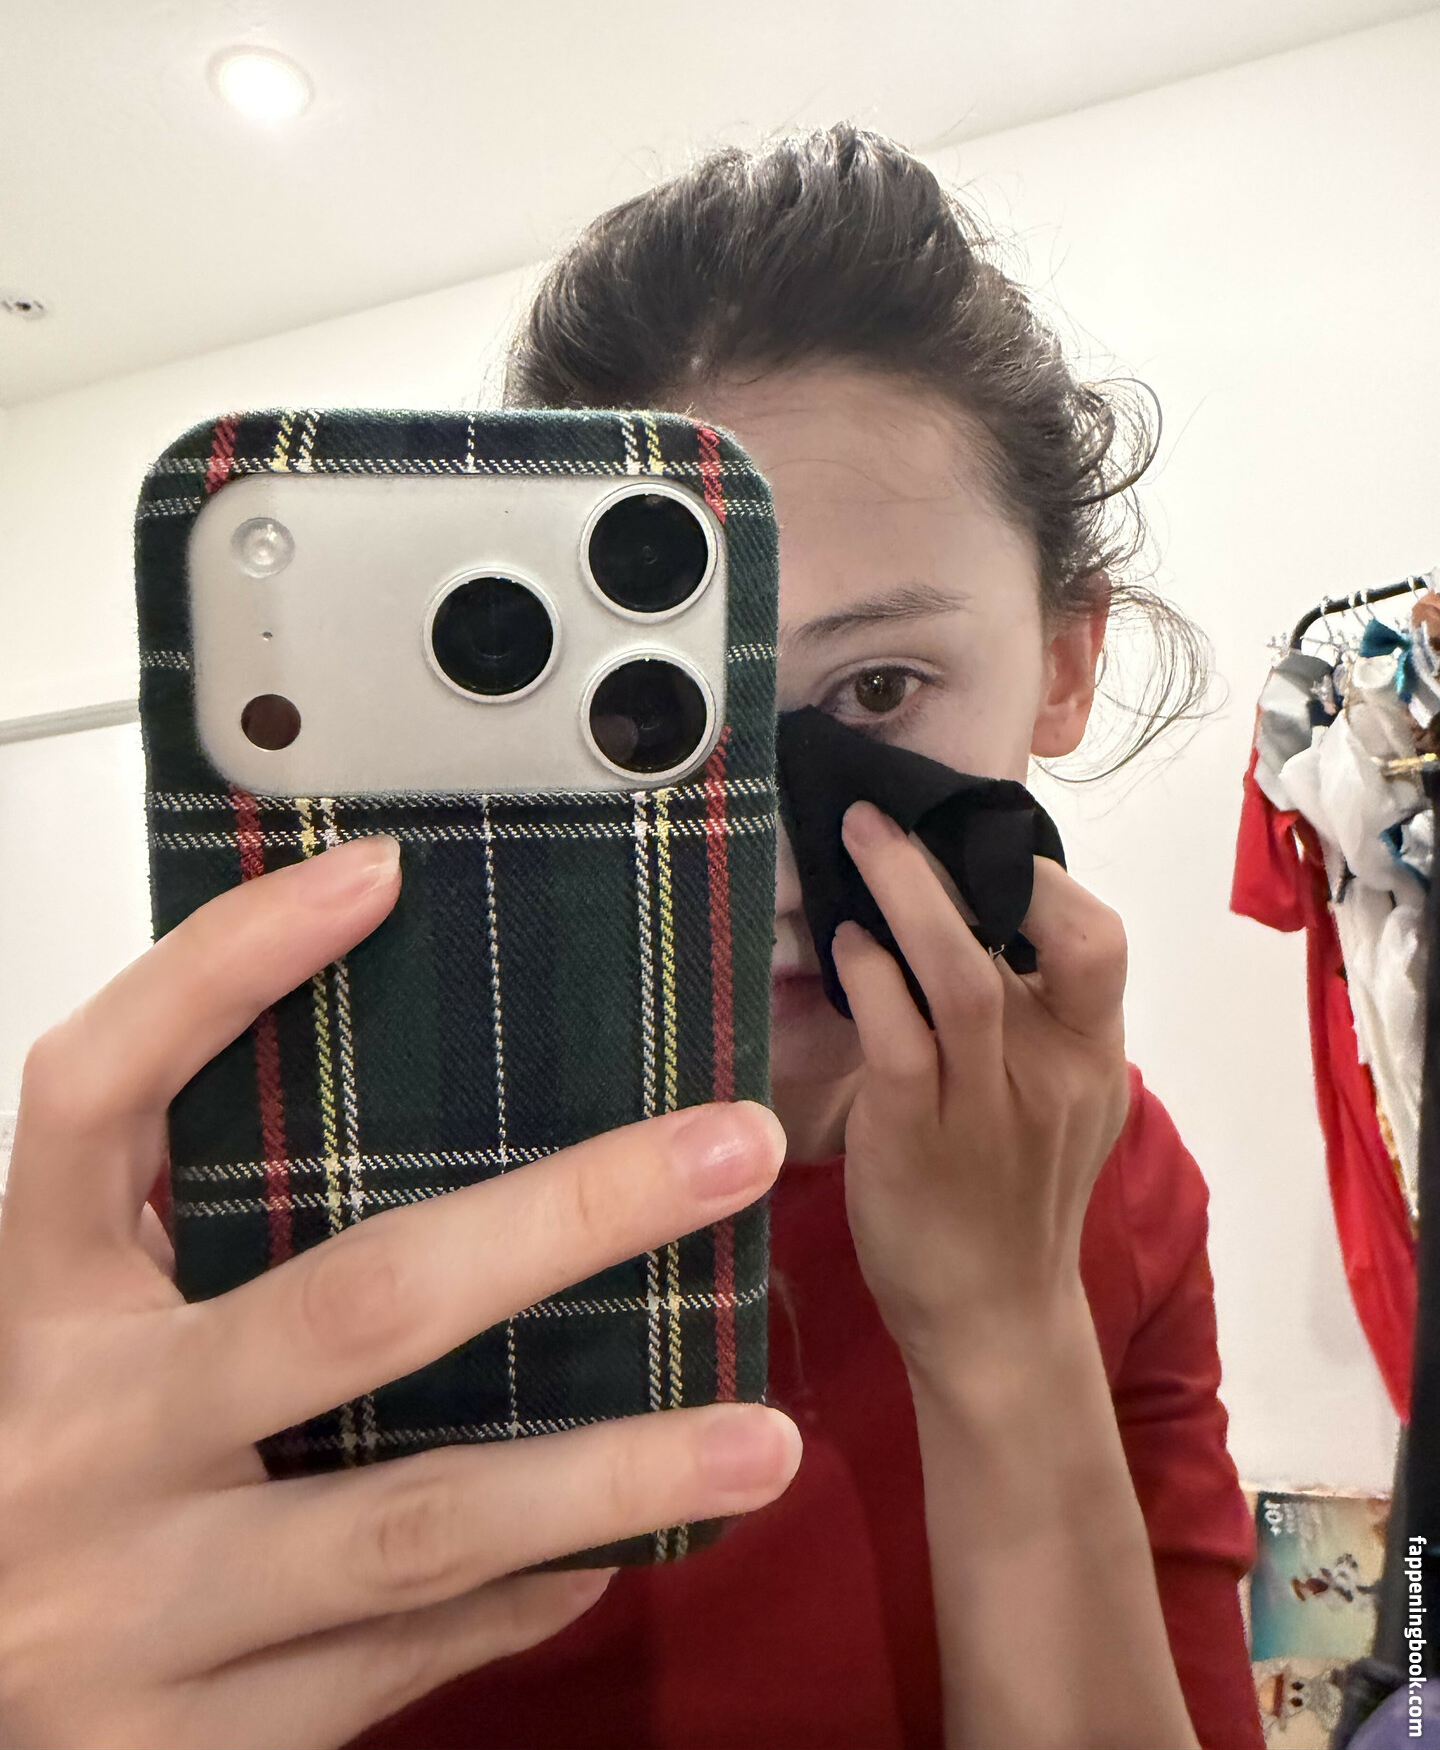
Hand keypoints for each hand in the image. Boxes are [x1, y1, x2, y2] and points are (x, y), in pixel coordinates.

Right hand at [0, 837, 798, 1749]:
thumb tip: (448, 1111)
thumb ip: (199, 1229)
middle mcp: (80, 1440)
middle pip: (353, 1300)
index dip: (224, 969)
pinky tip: (621, 1545)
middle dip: (570, 1219)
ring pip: (416, 1519)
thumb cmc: (42, 1479)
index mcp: (39, 1304)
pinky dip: (527, 1593)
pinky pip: (404, 1655)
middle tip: (731, 1148)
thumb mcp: (84, 1336)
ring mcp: (136, 1606)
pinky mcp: (185, 1744)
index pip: (102, 1093)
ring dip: (611, 1467)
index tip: (378, 875)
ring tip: (760, 1436)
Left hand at [832, 802, 1129, 1378]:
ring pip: (961, 974)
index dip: (1039, 877)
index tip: (972, 842)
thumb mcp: (1056, 1098)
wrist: (995, 1319)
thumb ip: (1033, 1015)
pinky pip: (899, 1037)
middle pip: (1035, 935)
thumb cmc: (1015, 1194)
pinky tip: (846, 948)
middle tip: (885, 816)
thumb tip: (963, 910)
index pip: (1098, 937)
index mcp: (1094, 1052)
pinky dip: (871, 977)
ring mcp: (987, 1104)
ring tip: (858, 843)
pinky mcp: (917, 1135)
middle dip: (954, 862)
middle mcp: (1053, 1070)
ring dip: (905, 896)